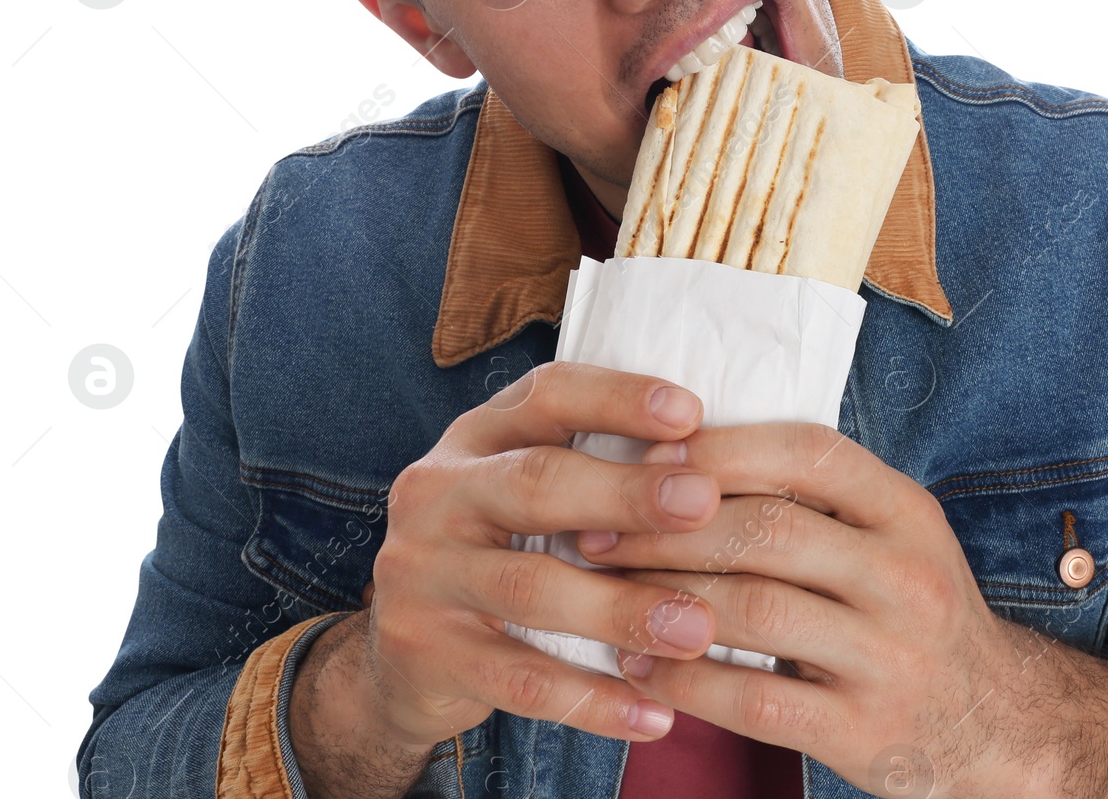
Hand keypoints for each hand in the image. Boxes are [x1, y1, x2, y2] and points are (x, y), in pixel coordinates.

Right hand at [291, 362, 733, 797]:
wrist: (403, 656)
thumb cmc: (500, 551)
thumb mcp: (529, 494)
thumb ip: (596, 470)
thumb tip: (705, 462)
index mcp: (475, 438)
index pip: (545, 395)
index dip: (616, 398)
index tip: (690, 412)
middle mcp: (437, 492)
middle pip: (536, 483)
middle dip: (626, 493)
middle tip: (704, 503)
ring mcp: (421, 573)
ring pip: (532, 588)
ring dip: (622, 609)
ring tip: (697, 629)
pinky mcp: (423, 651)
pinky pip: (519, 680)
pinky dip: (592, 699)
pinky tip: (653, 712)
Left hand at [577, 422, 1107, 798]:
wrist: (995, 723)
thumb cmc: (909, 610)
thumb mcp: (890, 537)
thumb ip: (813, 498)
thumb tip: (679, 454)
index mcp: (907, 511)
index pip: (809, 453)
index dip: (721, 449)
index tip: (644, 456)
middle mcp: (908, 576)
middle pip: (770, 530)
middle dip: (667, 529)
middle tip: (593, 530)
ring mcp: (892, 657)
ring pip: (757, 613)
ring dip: (664, 601)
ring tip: (600, 594)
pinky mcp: (867, 730)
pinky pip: (757, 701)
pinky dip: (686, 682)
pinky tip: (638, 670)